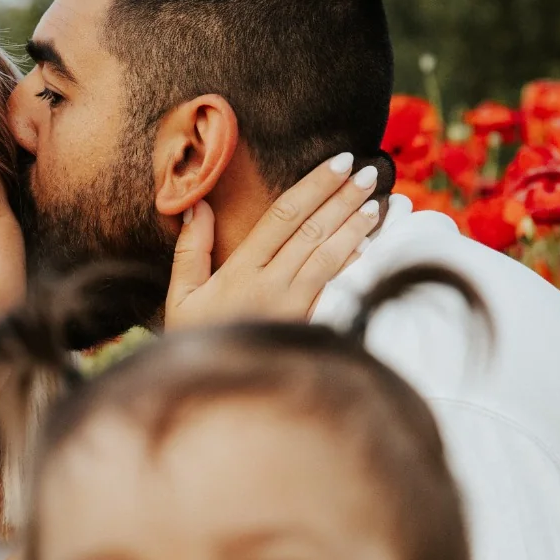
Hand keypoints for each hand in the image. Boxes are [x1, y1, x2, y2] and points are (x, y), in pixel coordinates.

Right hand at [164, 154, 382, 331]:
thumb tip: (197, 206)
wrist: (214, 396)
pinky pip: (335, 289)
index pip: (284, 215)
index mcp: (241, 271)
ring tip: (378, 203)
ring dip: (356, 228)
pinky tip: (370, 245)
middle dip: (344, 199)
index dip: (315, 186)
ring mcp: (293, 308)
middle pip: (314, 231)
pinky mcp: (307, 327)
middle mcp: (271, 285)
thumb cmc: (194, 342)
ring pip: (330, 257)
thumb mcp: (181, 298)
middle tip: (370, 172)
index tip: (339, 162)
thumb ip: (191, 251)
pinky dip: (353, 265)